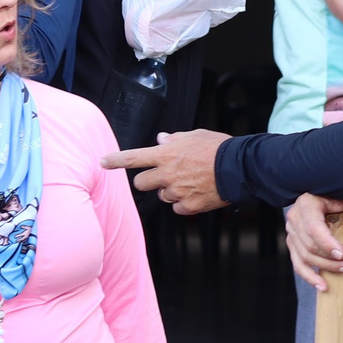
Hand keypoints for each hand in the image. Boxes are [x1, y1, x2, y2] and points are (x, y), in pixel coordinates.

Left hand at [104, 130, 234, 215]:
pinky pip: (178, 207)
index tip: (103, 162)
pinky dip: (185, 202)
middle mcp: (167, 174)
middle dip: (148, 180)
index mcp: (165, 155)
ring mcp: (176, 192)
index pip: (132, 158)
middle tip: (162, 176)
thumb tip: (161, 140)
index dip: (115, 160)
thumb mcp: (195, 136)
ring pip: (162, 195)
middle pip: (141, 184)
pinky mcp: (188, 206)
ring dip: (171, 190)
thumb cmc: (218, 148)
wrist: (239, 168)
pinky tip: (197, 192)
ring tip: (191, 182)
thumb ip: (174, 139)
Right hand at [283, 192, 342, 290]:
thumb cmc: (333, 195)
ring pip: (305, 257)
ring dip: (326, 268)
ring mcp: (291, 232)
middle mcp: (295, 219)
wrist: (316, 194)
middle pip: (310, 246)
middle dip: (332, 258)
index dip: (327, 244)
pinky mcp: (293, 243)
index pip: (313, 228)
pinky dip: (309, 276)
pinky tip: (322, 286)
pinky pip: (298, 264)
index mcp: (307, 204)